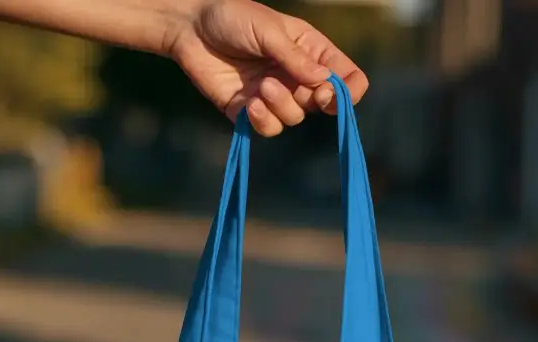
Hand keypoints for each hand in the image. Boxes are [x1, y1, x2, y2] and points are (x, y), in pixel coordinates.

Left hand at [168, 0, 367, 135]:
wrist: (190, 28)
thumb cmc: (232, 17)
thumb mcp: (268, 30)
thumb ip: (295, 57)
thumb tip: (323, 80)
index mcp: (310, 51)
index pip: (346, 78)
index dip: (347, 91)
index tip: (332, 92)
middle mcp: (296, 77)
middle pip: (323, 104)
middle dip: (314, 100)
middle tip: (305, 89)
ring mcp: (275, 96)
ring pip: (294, 118)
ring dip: (282, 106)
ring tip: (262, 86)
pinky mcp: (250, 112)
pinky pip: (268, 128)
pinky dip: (263, 120)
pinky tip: (250, 103)